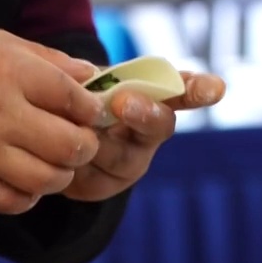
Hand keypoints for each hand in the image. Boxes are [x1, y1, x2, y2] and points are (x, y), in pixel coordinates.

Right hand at [0, 22, 105, 214]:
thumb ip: (49, 60)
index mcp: (11, 72)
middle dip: (85, 147)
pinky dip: (27, 197)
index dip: (92, 110)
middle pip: (70, 147)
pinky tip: (25, 180)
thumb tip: (90, 77)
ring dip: (60, 175)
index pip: (75, 101)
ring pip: (46, 180)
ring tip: (52, 162)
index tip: (89, 111)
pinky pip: (10, 203)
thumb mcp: (0, 40)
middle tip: (78, 141)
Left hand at [61, 72, 225, 202]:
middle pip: (158, 127)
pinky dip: (73, 162)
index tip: (215, 88)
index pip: (181, 91)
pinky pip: (89, 178)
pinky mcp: (100, 187)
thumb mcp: (79, 80)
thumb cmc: (72, 100)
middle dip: (145, 114)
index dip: (197, 90)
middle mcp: (146, 135)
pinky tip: (58, 153)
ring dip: (99, 143)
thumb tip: (88, 75)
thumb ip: (87, 77)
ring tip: (77, 129)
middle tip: (124, 102)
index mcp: (150, 99)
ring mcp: (127, 164)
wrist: (46, 136)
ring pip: (120, 157)